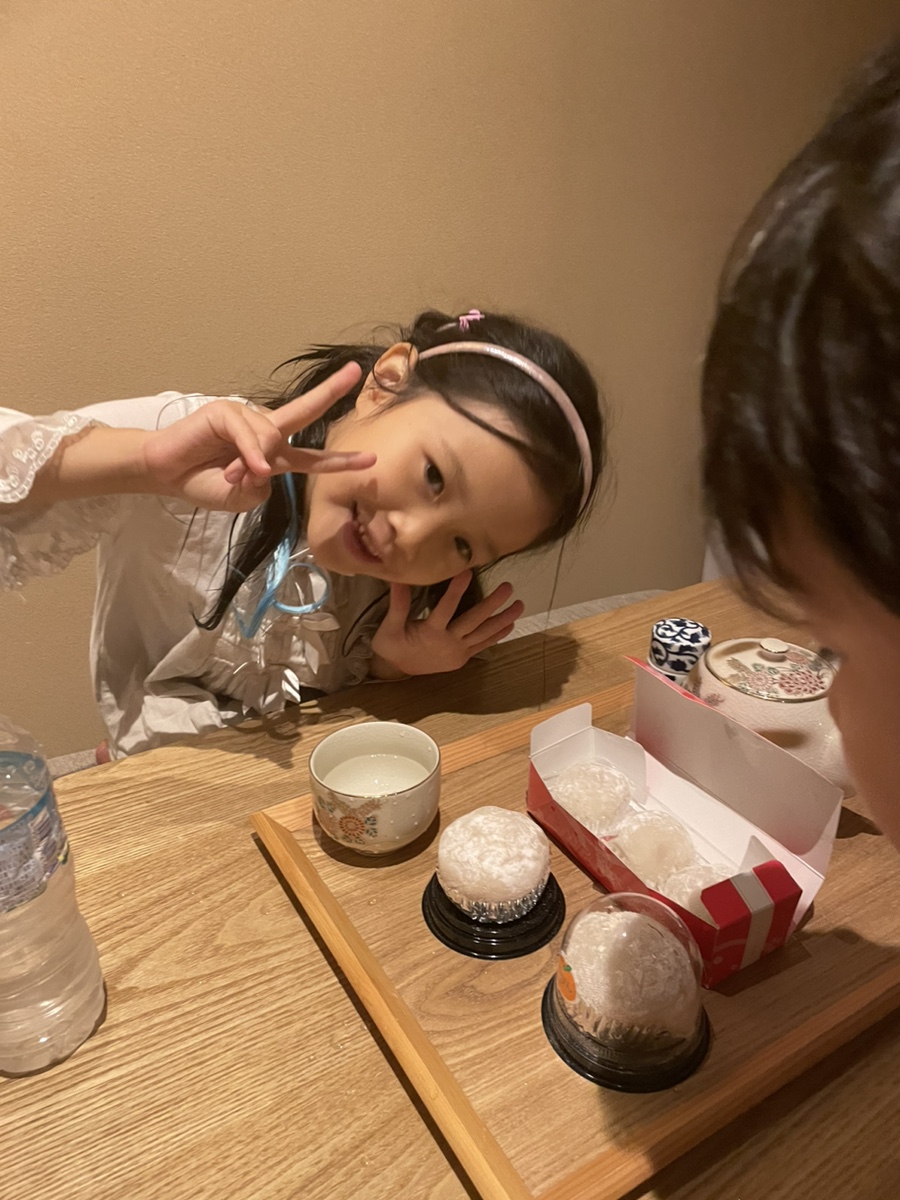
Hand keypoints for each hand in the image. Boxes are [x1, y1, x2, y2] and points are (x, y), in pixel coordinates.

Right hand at [142, 362, 373, 511]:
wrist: (166, 475)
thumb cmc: (204, 484)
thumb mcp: (242, 498)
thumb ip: (261, 487)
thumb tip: (266, 464)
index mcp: (274, 454)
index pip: (312, 457)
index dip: (340, 460)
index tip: (369, 459)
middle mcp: (265, 431)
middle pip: (304, 411)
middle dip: (330, 391)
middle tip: (355, 372)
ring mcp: (245, 418)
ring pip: (270, 439)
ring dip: (253, 465)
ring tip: (229, 476)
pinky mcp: (225, 411)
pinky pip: (248, 433)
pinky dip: (248, 453)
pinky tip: (241, 468)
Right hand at [369, 570, 524, 677]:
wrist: (396, 671)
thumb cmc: (391, 646)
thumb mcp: (389, 627)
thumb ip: (398, 605)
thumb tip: (400, 580)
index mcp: (430, 633)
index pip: (446, 608)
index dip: (456, 590)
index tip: (467, 571)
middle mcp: (448, 643)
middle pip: (474, 621)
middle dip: (493, 603)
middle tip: (508, 587)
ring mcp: (458, 651)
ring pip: (484, 634)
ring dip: (503, 619)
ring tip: (519, 605)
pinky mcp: (463, 657)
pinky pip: (484, 645)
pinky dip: (497, 635)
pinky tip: (510, 624)